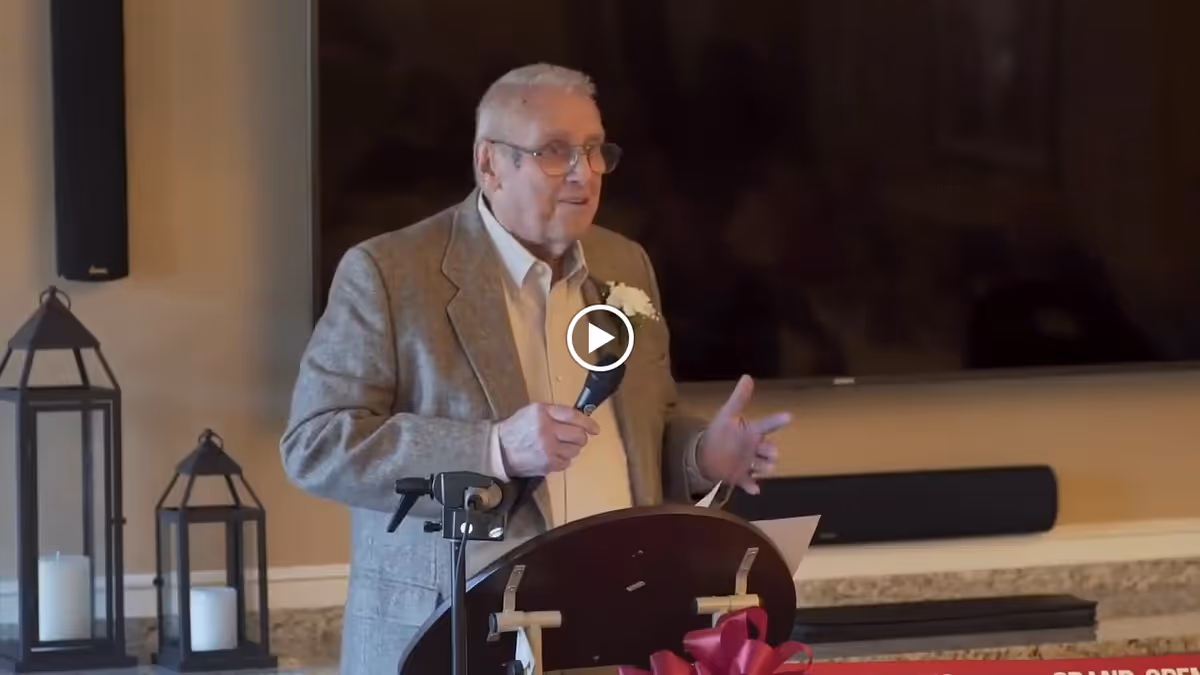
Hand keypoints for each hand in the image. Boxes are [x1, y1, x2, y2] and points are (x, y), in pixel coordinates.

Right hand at [497, 402, 599, 476]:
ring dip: (572, 448)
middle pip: (579, 436)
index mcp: (542, 413)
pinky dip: (564, 459)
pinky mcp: (547, 464)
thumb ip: (556, 412)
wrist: (500, 449)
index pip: (573, 416)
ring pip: (575, 450)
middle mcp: (546, 430)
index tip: (595, 428)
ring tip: (559, 446)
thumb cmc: (518, 428)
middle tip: (575, 437)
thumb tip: (580, 418)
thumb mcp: (534, 410)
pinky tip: (553, 454)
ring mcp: (547, 450)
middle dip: (581, 437)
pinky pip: (567, 462)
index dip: (588, 423)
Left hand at [697, 375, 790, 494]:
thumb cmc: (720, 432)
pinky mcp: (739, 477)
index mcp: (752, 432)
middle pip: (768, 450)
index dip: (777, 421)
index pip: (767, 425)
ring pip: (762, 466)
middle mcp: (754, 449)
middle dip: (771, 452)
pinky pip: (748, 482)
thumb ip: (738, 398)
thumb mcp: (727, 414)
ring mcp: (748, 464)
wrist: (706, 454)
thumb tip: (747, 377)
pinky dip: (751, 486)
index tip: (789, 416)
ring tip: (765, 468)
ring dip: (764, 468)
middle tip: (772, 452)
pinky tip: (755, 489)